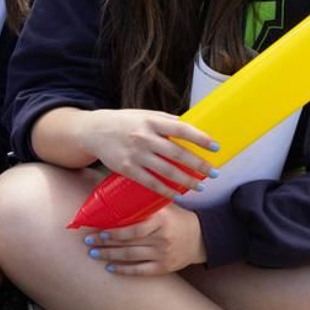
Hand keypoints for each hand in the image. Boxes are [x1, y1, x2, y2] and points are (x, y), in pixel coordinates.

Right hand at [77, 108, 216, 199]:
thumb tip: (193, 126)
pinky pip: (150, 182)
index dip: (200, 138)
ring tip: (200, 187)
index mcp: (152, 121)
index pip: (181, 129)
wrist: (94, 131)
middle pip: (177, 153)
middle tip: (214, 173)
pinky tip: (176, 195)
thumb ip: (167, 121)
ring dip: (186, 181)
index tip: (215, 147)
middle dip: (198, 165)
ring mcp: (135, 154)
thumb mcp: (145, 114)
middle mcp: (144, 137)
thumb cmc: (124, 122)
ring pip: (166, 171)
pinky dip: (165, 190)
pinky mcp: (127, 168)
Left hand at [82, 203, 206, 275]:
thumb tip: (114, 189)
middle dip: (105, 243)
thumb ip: (144, 200)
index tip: (99, 231)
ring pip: (131, 257)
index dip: (115, 232)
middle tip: (88, 241)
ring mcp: (163, 255)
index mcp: (161, 221)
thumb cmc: (176, 218)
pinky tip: (109, 268)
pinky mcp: (164, 267)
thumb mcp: (164, 206)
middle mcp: (162, 239)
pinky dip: (124, 270)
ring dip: (109, 256)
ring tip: (93, 253)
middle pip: (128, 244)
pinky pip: (140, 271)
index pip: (135, 229)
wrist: (201, 238)